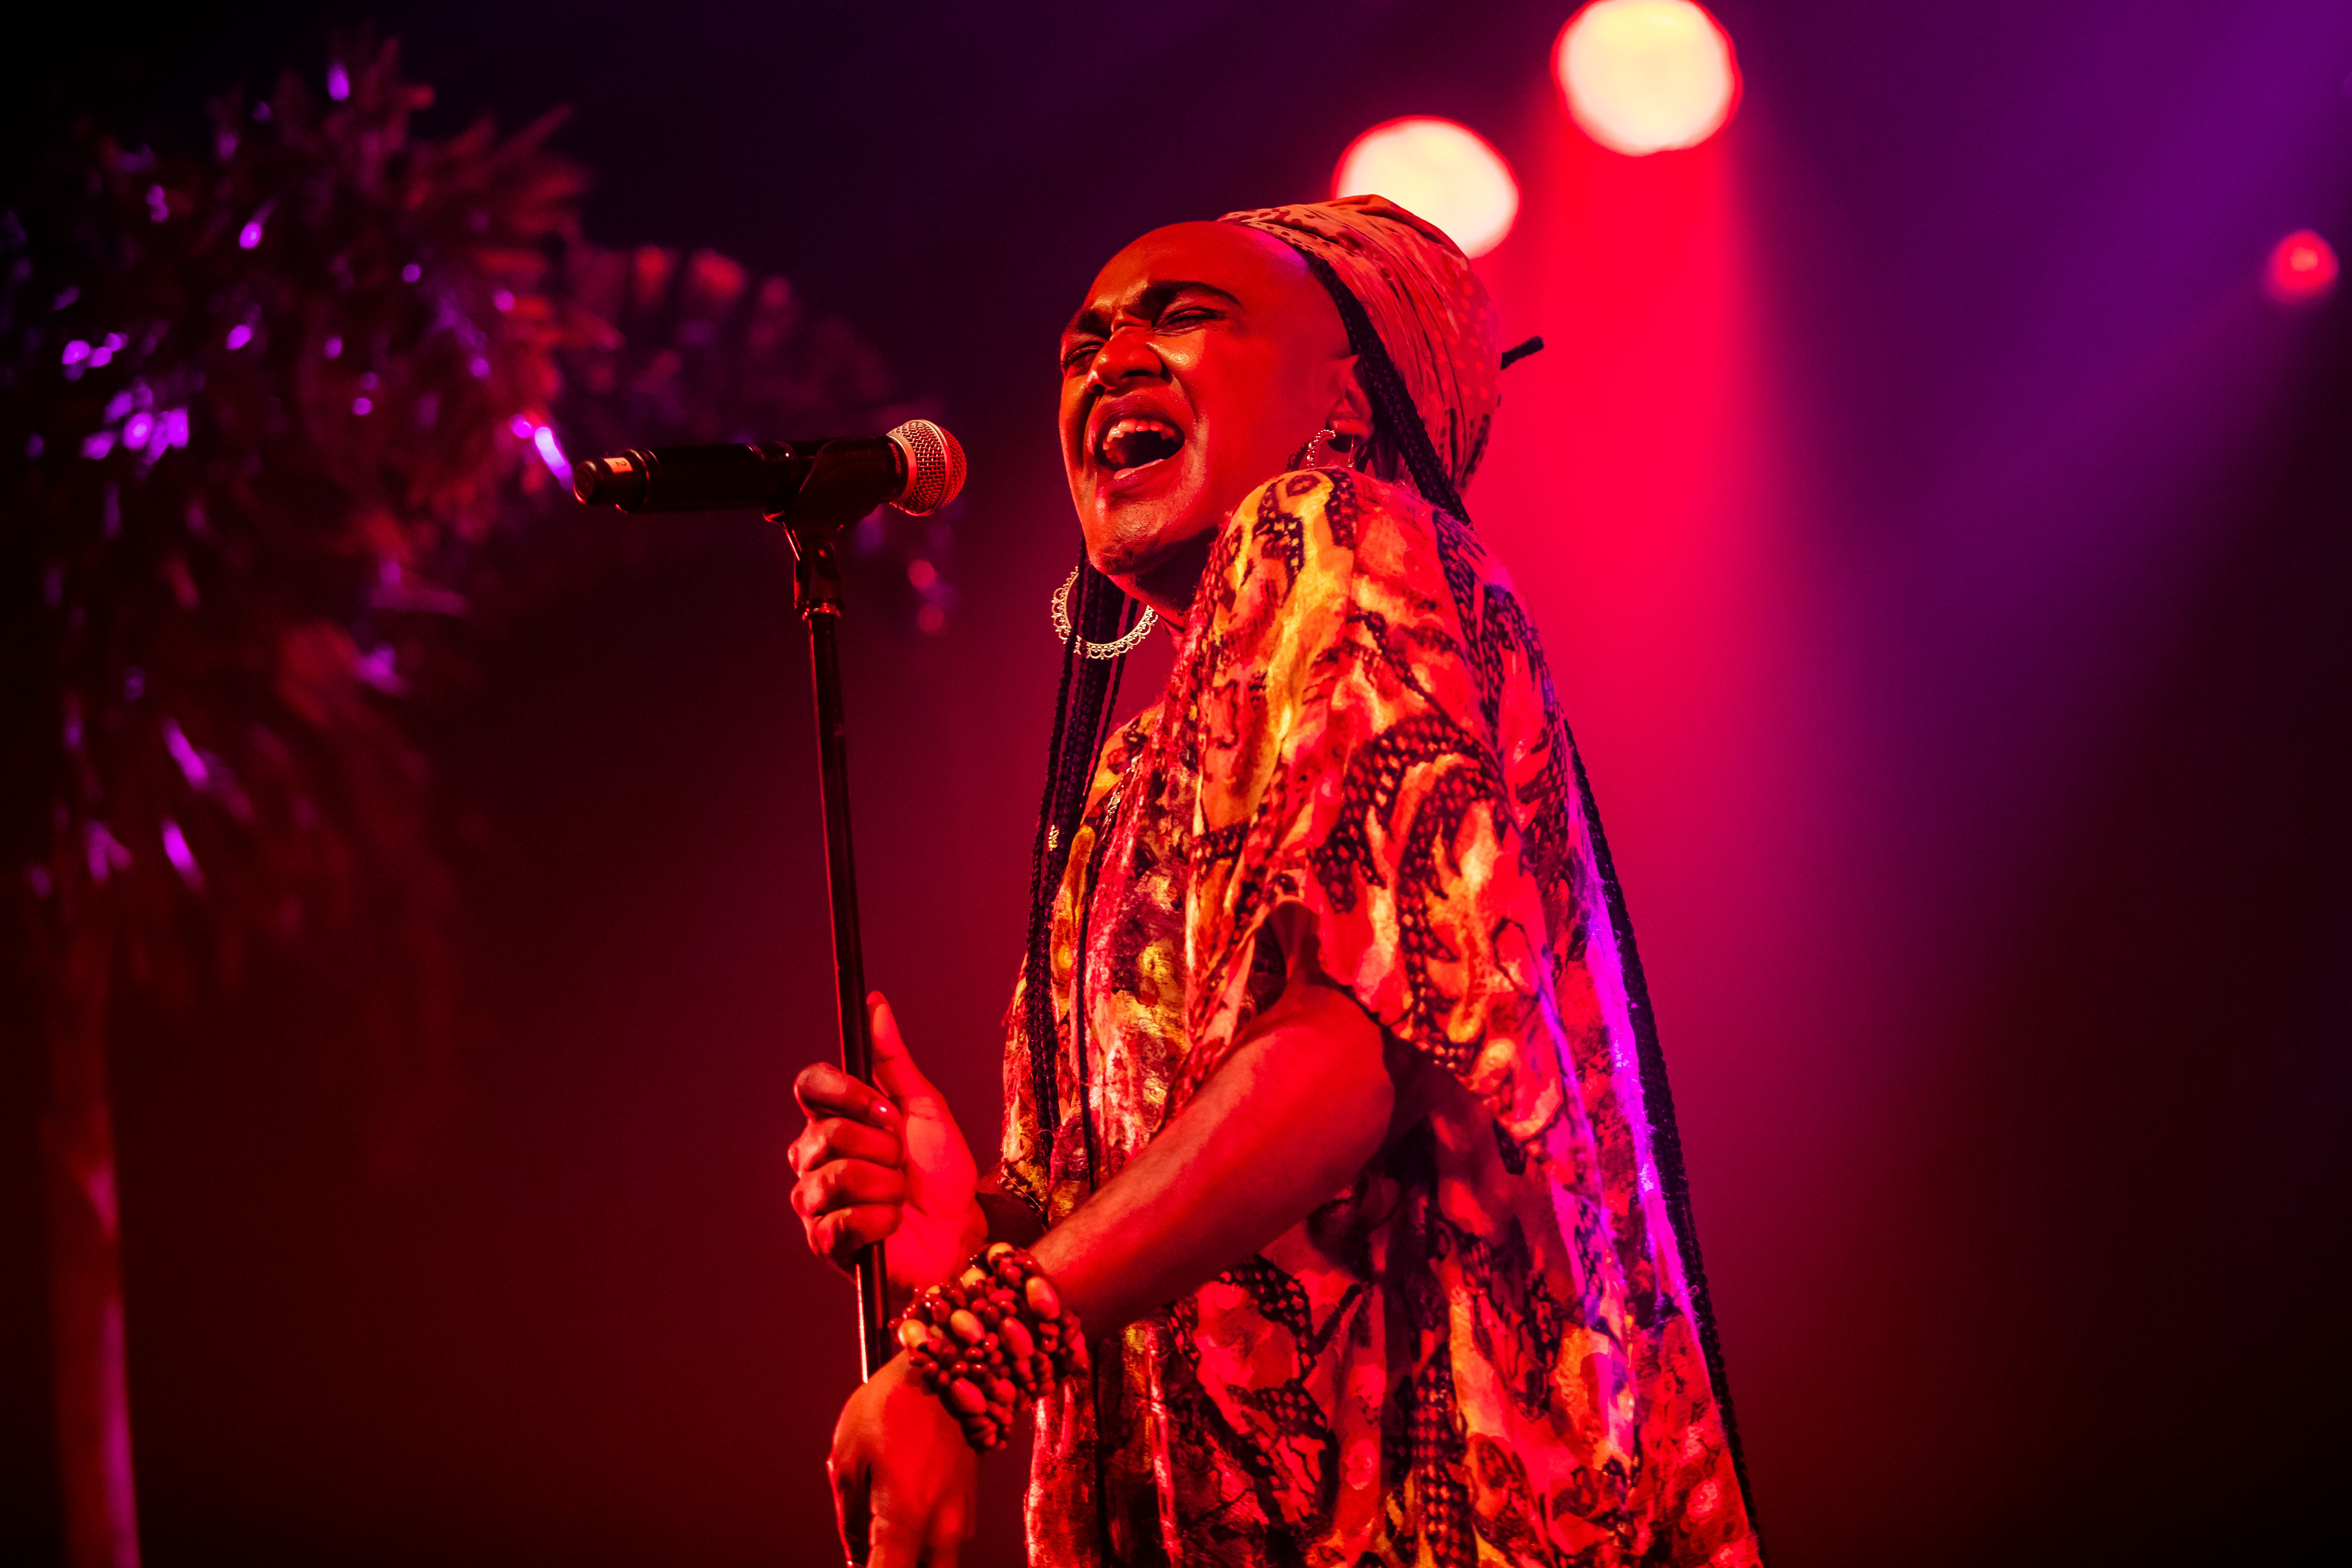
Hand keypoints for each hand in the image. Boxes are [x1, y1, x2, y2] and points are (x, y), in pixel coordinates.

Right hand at [791, 992, 983, 1294]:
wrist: (960, 1229)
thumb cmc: (940, 1168)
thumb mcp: (925, 1106)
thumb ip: (894, 1058)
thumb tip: (876, 1003)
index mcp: (835, 1116)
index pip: (810, 1085)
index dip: (846, 1094)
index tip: (887, 1110)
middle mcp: (814, 1155)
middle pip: (827, 1134)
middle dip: (882, 1149)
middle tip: (903, 1162)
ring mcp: (814, 1200)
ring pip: (835, 1177)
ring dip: (885, 1186)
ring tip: (901, 1195)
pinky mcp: (824, 1242)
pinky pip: (841, 1223)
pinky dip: (880, 1221)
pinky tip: (892, 1223)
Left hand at [828, 1354, 977, 1567]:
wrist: (949, 1365)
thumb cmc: (894, 1404)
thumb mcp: (848, 1459)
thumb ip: (850, 1518)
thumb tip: (855, 1552)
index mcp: (906, 1521)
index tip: (856, 1566)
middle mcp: (942, 1530)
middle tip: (869, 1555)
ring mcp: (961, 1520)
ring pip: (934, 1567)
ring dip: (907, 1559)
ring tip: (879, 1539)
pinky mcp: (968, 1506)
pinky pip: (944, 1545)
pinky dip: (921, 1545)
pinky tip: (899, 1520)